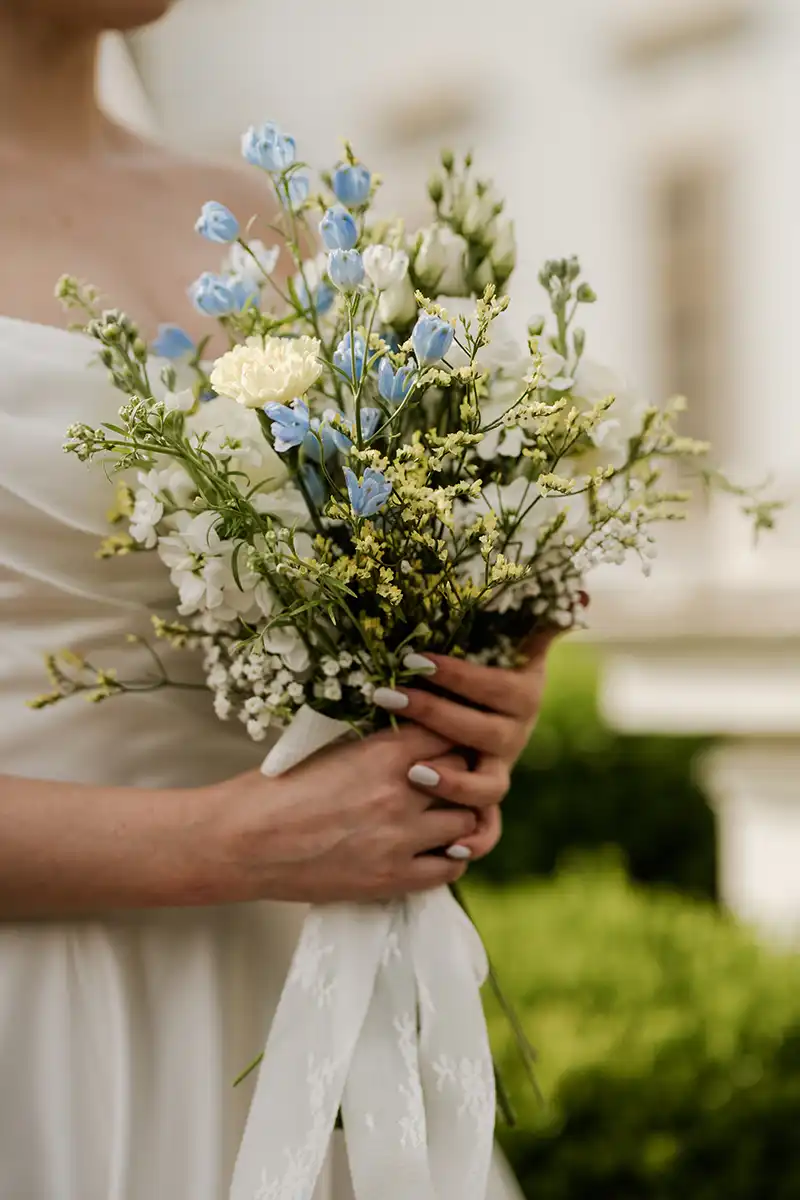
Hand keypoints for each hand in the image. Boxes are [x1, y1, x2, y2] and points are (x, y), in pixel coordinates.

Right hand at [200, 723, 507, 904]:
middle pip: (470, 778)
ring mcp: (401, 840)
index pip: (453, 736)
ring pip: (468, 825)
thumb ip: (381, 747)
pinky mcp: (393, 880)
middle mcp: (402, 794)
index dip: (454, 738)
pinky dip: (450, 857)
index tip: (448, 743)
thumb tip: (416, 743)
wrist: (243, 842)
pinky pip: (450, 869)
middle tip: (455, 778)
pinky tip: (436, 848)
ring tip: (445, 814)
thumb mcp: (332, 749)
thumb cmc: (277, 789)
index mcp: (385, 754)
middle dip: (465, 776)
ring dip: (460, 817)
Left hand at [372, 629, 558, 861]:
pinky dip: (474, 842)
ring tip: (413, 771)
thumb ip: (532, 614)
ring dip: (453, 783)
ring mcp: (500, 769)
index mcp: (523, 692)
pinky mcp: (485, 801)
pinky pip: (488, 831)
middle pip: (485, 733)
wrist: (474, 705)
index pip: (496, 685)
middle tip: (389, 696)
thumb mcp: (500, 635)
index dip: (459, 675)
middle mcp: (515, 734)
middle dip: (435, 715)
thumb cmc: (480, 661)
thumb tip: (583, 594)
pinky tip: (449, 846)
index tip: (415, 658)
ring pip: (489, 787)